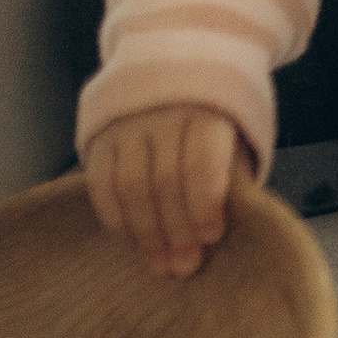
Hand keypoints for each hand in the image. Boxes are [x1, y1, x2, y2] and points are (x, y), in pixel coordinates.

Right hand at [84, 105, 249, 278]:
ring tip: (160, 264)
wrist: (176, 71)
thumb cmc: (215, 120)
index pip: (200, 163)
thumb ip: (230, 174)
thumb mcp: (236, 135)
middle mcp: (164, 114)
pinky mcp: (100, 137)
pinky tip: (132, 241)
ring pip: (130, 186)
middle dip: (176, 231)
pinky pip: (101, 184)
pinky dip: (115, 219)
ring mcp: (128, 124)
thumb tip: (217, 232)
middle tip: (184, 266)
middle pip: (164, 181)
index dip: (204, 205)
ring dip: (145, 233)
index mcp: (207, 111)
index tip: (212, 236)